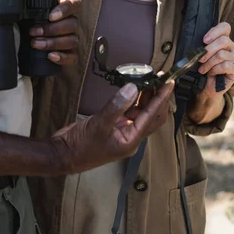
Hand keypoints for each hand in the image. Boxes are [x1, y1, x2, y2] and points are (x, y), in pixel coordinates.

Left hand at [29, 0, 80, 66]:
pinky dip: (62, 57)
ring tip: (36, 44)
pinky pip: (73, 57)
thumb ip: (32, 10)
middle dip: (52, 29)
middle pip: (73, 24)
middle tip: (33, 32)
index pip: (73, 4)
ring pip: (72, 40)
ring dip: (53, 43)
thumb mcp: (31, 14)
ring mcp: (72, 39)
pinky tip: (50, 56)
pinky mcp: (71, 55)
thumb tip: (23, 11)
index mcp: (64, 9)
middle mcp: (71, 23)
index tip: (50, 16)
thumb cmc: (30, 24)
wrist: (24, 42)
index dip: (65, 9)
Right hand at [50, 81, 173, 173]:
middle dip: (158, 97)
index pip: (152, 115)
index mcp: (131, 140)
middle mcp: (130, 136)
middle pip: (152, 115)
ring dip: (147, 97)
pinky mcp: (113, 125)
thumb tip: (133, 88)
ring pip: (141, 112)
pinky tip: (135, 88)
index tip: (169, 83)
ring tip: (152, 79)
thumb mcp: (99, 124)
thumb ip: (116, 105)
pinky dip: (134, 99)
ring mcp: (122, 131)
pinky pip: (129, 111)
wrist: (64, 154)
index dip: (161, 98)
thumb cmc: (81, 146)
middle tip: (162, 79)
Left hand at [198, 21, 233, 97]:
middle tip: (200, 58)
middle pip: (223, 41)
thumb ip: (204, 47)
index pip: (225, 27)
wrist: (210, 87)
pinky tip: (211, 73)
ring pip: (222, 54)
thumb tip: (198, 43)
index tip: (204, 40)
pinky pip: (226, 66)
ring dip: (209, 63)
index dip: (215, 31)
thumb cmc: (206, 69)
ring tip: (203, 69)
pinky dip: (215, 70)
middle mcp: (233, 47)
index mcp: (225, 41)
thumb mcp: (204, 55)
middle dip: (208, 50)